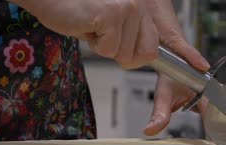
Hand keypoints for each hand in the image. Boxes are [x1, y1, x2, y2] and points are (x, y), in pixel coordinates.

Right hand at [12, 0, 159, 67]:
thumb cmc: (72, 6)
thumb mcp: (109, 20)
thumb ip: (127, 34)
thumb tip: (139, 58)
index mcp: (140, 2)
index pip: (154, 44)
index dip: (135, 55)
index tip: (118, 48)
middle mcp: (138, 2)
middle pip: (146, 53)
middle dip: (121, 54)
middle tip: (101, 36)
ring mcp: (127, 6)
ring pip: (125, 54)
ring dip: (103, 47)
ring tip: (91, 26)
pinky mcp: (112, 14)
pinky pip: (109, 50)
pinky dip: (93, 45)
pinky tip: (85, 25)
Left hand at [142, 73, 225, 135]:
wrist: (176, 60)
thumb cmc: (170, 77)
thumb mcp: (162, 94)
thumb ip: (159, 114)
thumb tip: (149, 131)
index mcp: (202, 89)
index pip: (212, 109)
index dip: (218, 123)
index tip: (225, 139)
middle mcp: (215, 89)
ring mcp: (222, 90)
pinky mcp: (224, 92)